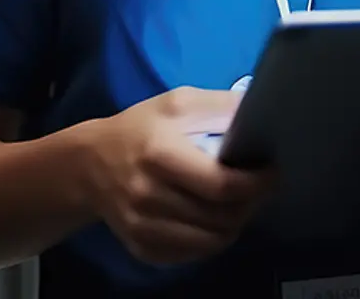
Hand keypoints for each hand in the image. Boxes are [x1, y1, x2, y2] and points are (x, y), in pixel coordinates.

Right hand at [84, 86, 271, 265]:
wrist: (88, 165)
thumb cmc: (140, 129)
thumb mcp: (177, 103)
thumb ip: (219, 106)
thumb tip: (261, 112)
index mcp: (160, 155)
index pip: (222, 185)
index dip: (256, 183)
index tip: (271, 172)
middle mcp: (149, 196)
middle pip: (221, 218)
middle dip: (250, 204)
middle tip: (256, 188)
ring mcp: (143, 228)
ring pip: (212, 242)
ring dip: (234, 225)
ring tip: (236, 204)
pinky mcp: (142, 249)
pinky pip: (192, 256)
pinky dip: (210, 241)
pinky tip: (211, 220)